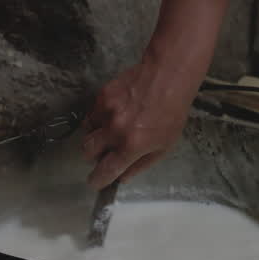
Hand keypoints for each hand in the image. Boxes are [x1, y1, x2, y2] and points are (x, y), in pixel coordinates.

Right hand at [81, 52, 200, 189]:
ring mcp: (106, 112)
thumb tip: (122, 178)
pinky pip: (92, 114)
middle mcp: (115, 130)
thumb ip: (141, 165)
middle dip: (93, 157)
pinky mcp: (102, 96)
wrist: (167, 77)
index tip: (95, 182)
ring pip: (87, 132)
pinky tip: (113, 115)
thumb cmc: (172, 113)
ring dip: (95, 137)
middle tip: (104, 153)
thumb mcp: (164, 146)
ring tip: (110, 131)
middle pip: (87, 152)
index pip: (105, 171)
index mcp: (132, 146)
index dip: (97, 181)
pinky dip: (98, 119)